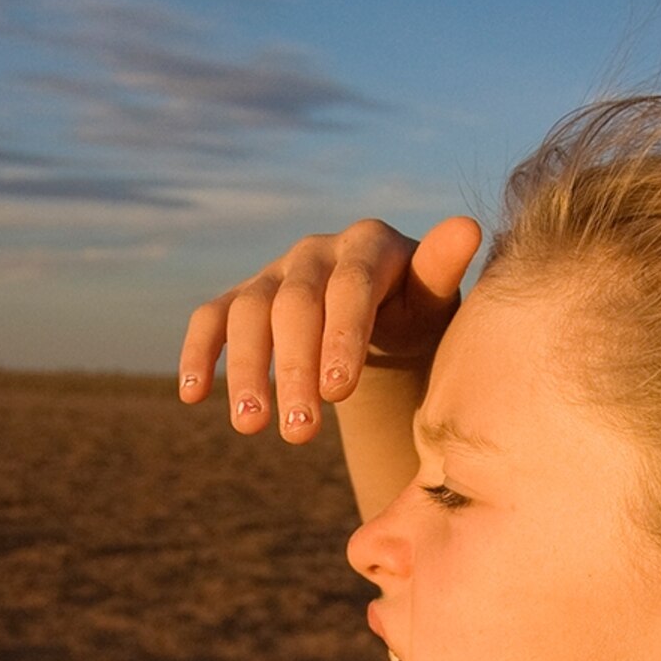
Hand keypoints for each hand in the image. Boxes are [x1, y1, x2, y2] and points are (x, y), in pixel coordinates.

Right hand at [179, 216, 481, 444]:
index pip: (350, 287)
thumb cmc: (418, 313)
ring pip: (248, 313)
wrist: (388, 319)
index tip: (337, 392)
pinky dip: (198, 353)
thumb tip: (467, 227)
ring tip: (252, 427)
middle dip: (293, 369)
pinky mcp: (244, 297)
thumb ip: (443, 270)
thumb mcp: (436, 298)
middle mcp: (316, 251)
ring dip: (246, 371)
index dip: (340, 337)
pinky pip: (211, 318)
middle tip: (299, 432)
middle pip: (295, 305)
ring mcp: (275, 273)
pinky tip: (193, 396)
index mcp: (368, 245)